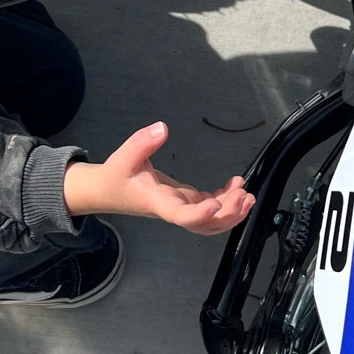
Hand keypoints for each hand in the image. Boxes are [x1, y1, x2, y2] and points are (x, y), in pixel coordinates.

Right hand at [64, 122, 254, 237]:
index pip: (179, 215)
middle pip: (202, 226)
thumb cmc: (115, 177)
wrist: (106, 192)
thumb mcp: (124, 157)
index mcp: (157, 202)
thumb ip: (142, 142)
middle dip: (227, 215)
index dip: (198, 214)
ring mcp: (180, 207)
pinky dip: (226, 200)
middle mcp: (171, 209)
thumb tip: (163, 128)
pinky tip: (236, 186)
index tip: (217, 205)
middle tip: (243, 195)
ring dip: (231, 213)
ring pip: (209, 222)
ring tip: (248, 195)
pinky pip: (208, 208)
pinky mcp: (184, 201)